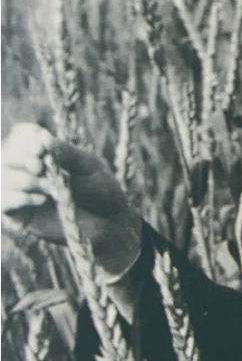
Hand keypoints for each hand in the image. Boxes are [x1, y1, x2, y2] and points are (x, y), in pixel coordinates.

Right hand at [1, 123, 141, 280]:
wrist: (111, 226)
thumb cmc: (102, 192)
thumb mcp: (89, 167)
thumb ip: (66, 153)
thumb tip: (42, 140)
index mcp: (45, 152)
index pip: (23, 135)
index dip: (27, 139)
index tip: (41, 150)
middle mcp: (27, 169)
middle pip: (7, 154)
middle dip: (22, 158)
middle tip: (41, 168)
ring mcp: (20, 191)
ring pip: (2, 176)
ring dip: (25, 180)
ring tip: (52, 188)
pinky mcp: (19, 214)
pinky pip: (1, 201)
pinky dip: (17, 197)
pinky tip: (40, 200)